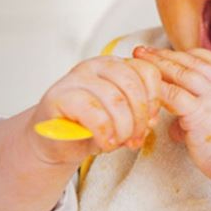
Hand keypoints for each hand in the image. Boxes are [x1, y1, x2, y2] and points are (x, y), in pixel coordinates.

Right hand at [29, 56, 161, 165]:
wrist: (55, 142)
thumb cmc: (91, 128)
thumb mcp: (124, 119)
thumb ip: (139, 115)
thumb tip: (151, 121)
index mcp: (116, 66)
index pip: (146, 71)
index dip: (154, 99)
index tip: (151, 121)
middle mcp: (96, 66)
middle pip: (132, 85)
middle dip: (140, 118)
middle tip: (135, 139)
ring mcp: (76, 79)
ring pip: (115, 99)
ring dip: (123, 128)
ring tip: (118, 142)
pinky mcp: (59, 97)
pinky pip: (94, 113)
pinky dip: (105, 133)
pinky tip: (104, 143)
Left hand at [133, 47, 210, 179]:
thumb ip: (198, 120)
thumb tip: (178, 127)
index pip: (209, 61)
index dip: (187, 55)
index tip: (170, 53)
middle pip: (191, 62)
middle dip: (165, 54)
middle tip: (145, 50)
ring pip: (181, 72)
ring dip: (158, 63)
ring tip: (139, 58)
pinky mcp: (199, 112)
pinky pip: (173, 94)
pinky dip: (157, 88)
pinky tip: (144, 86)